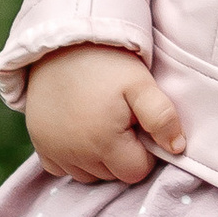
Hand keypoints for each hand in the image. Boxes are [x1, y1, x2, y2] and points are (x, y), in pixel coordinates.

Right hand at [23, 44, 185, 183]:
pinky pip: (61, 168)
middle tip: (120, 119)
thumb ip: (162, 118)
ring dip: (98, 159)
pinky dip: (73, 157)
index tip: (137, 124)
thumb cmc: (108, 63)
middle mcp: (75, 154)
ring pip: (88, 175)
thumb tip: (177, 149)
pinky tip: (79, 131)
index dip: (144, 151)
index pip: (135, 172)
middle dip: (122, 154)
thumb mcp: (142, 84)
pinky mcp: (40, 144)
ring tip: (101, 123)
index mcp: (103, 143)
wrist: (64, 41)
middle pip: (112, 175)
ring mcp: (54, 151)